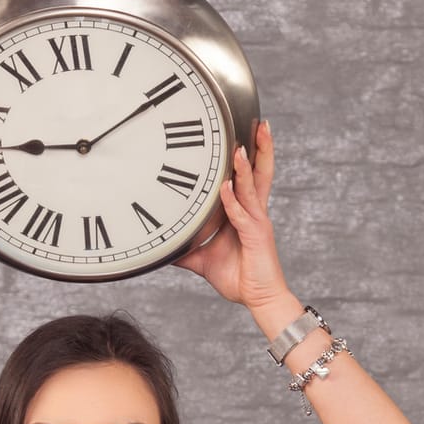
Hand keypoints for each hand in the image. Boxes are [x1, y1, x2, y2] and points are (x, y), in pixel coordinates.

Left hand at [174, 121, 289, 310]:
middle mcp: (255, 213)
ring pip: (252, 187)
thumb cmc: (239, 278)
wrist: (258, 299)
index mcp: (245, 213)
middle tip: (259, 123)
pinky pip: (242, 215)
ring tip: (240, 146)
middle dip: (261, 148)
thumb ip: (185, 249)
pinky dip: (232, 201)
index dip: (248, 157)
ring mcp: (257, 223)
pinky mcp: (256, 236)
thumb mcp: (203, 260)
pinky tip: (224, 187)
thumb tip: (162, 247)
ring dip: (244, 167)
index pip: (248, 178)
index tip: (243, 133)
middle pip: (260, 173)